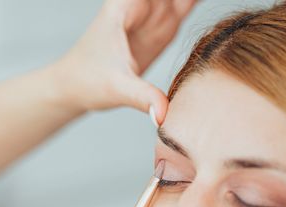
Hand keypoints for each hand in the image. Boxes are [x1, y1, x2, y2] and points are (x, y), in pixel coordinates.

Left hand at [50, 0, 197, 121]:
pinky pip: (187, 5)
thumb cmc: (86, 82)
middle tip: (202, 1)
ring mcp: (154, 15)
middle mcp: (142, 5)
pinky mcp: (163, 28)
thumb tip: (164, 115)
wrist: (74, 89)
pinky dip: (197, 2)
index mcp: (127, 5)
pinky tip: (211, 3)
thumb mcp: (116, 89)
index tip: (189, 0)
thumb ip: (142, 97)